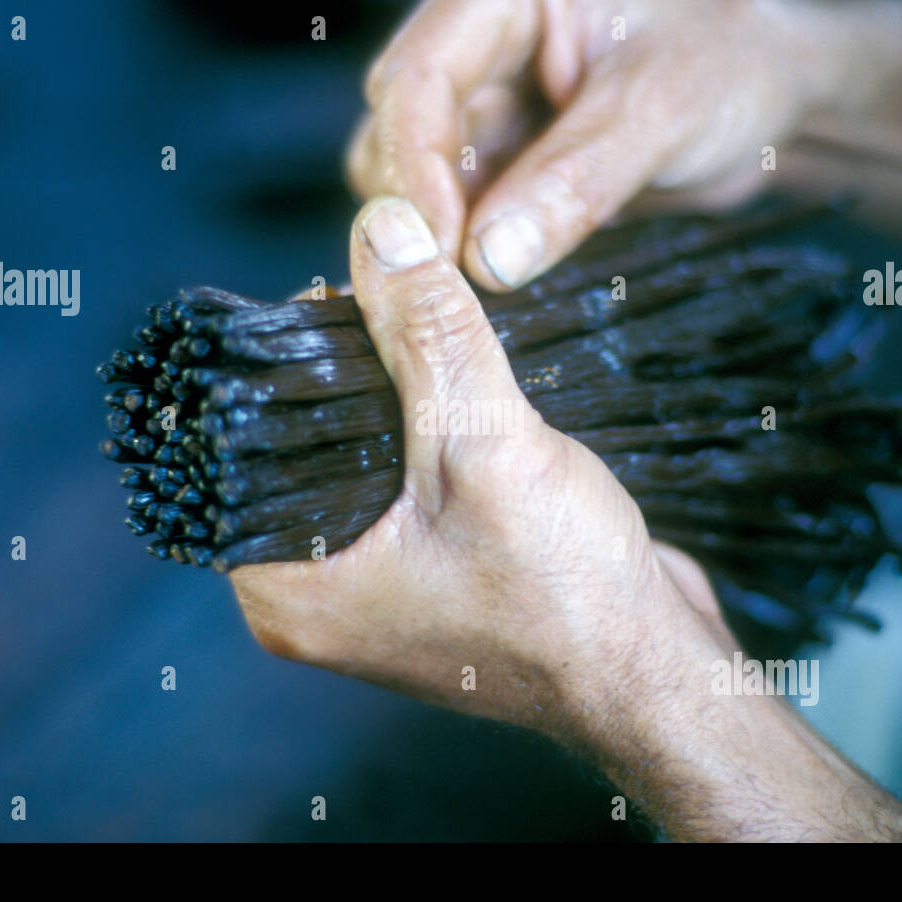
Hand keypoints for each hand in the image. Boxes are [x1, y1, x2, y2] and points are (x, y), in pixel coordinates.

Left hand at [232, 194, 724, 742]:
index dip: (283, 358)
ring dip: (397, 397)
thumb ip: (426, 335)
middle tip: (393, 300)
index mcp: (289, 591)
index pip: (242, 444)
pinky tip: (465, 390)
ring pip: (361, 458)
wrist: (658, 673)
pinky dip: (430, 434)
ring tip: (432, 333)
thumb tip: (379, 228)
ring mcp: (377, 588)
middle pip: (302, 445)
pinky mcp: (431, 574)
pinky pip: (406, 483)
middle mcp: (317, 596)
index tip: (335, 291)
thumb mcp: (484, 446)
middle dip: (348, 369)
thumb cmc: (569, 595)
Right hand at [345, 0, 860, 290]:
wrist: (768, 97)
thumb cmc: (730, 65)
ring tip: (472, 286)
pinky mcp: (504, 160)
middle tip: (446, 280)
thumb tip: (489, 260)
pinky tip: (487, 280)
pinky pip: (459, 208)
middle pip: (397, 128)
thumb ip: (576, 179)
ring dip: (437, 233)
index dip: (414, 163)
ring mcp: (488, 106)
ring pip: (418, 175)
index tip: (436, 245)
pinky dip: (465, 248)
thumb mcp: (661, 110)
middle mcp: (482, 46)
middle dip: (416, 204)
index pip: (420, 76)